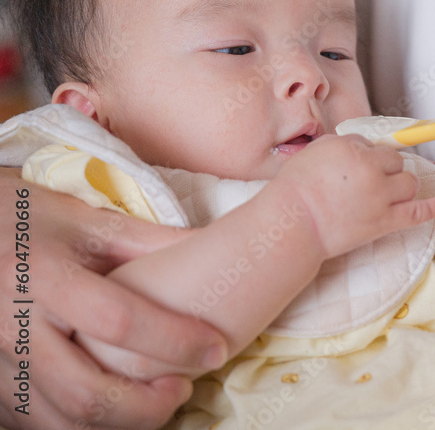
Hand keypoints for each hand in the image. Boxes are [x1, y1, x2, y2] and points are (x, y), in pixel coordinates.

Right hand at [0, 170, 227, 429]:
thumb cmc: (23, 219)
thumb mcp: (84, 220)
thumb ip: (149, 242)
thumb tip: (219, 246)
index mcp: (42, 276)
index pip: (118, 321)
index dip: (174, 341)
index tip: (216, 349)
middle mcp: (11, 325)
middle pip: (85, 393)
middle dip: (148, 406)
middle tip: (184, 389)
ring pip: (60, 421)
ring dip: (120, 424)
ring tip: (158, 401)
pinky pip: (36, 423)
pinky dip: (82, 426)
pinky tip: (116, 410)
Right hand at [270, 135, 434, 257]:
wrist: (292, 225)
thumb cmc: (294, 189)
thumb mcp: (314, 152)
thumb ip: (341, 144)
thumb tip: (360, 144)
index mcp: (352, 147)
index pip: (375, 145)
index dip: (369, 156)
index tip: (361, 167)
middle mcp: (371, 168)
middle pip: (396, 161)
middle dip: (387, 169)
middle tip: (371, 182)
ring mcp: (380, 196)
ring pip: (409, 183)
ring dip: (402, 186)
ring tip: (389, 194)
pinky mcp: (384, 221)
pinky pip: (417, 212)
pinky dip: (432, 208)